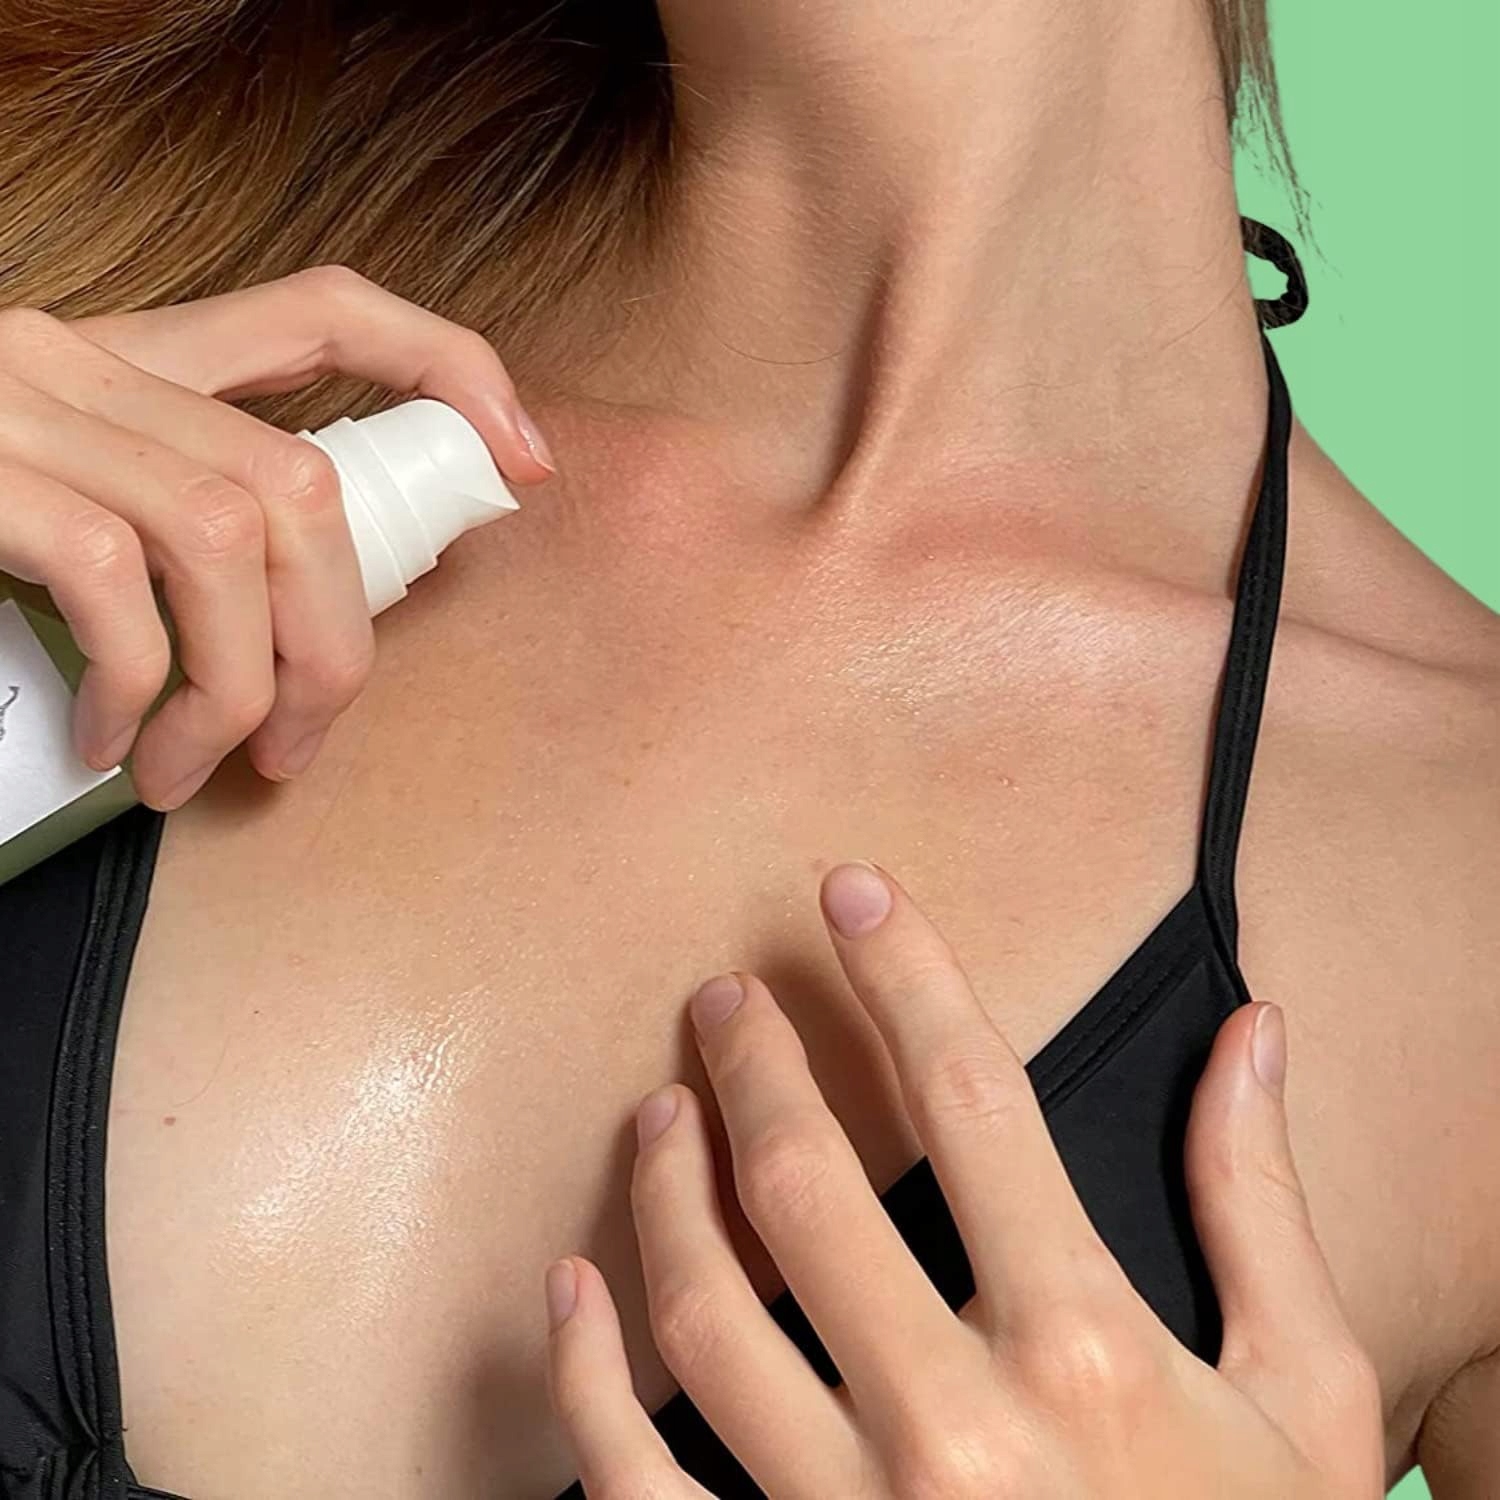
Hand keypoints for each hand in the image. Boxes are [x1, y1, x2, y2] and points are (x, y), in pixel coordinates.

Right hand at [0, 269, 553, 808]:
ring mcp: (26, 401)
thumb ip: (175, 524)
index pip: (328, 306)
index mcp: (133, 357)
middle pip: (306, 482)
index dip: (448, 366)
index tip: (522, 461)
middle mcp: (87, 355)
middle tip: (301, 746)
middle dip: (340, 642)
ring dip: (242, 685)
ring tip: (199, 769)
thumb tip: (301, 632)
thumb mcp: (65, 494)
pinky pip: (116, 575)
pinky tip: (120, 741)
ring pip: (233, 535)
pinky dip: (142, 681)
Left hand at [544, 862, 1384, 1497]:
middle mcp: (959, 1429)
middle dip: (757, 1066)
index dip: (907, 973)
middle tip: (724, 1001)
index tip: (854, 893)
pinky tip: (573, 1292)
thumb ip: (1261, 1209)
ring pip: (707, 1316)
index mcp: (1088, 1353)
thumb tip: (1253, 1043)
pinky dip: (584, 1385)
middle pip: (811, 1189)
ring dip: (666, 1192)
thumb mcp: (1302, 1400)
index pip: (976, 1101)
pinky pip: (637, 1485)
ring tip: (658, 1115)